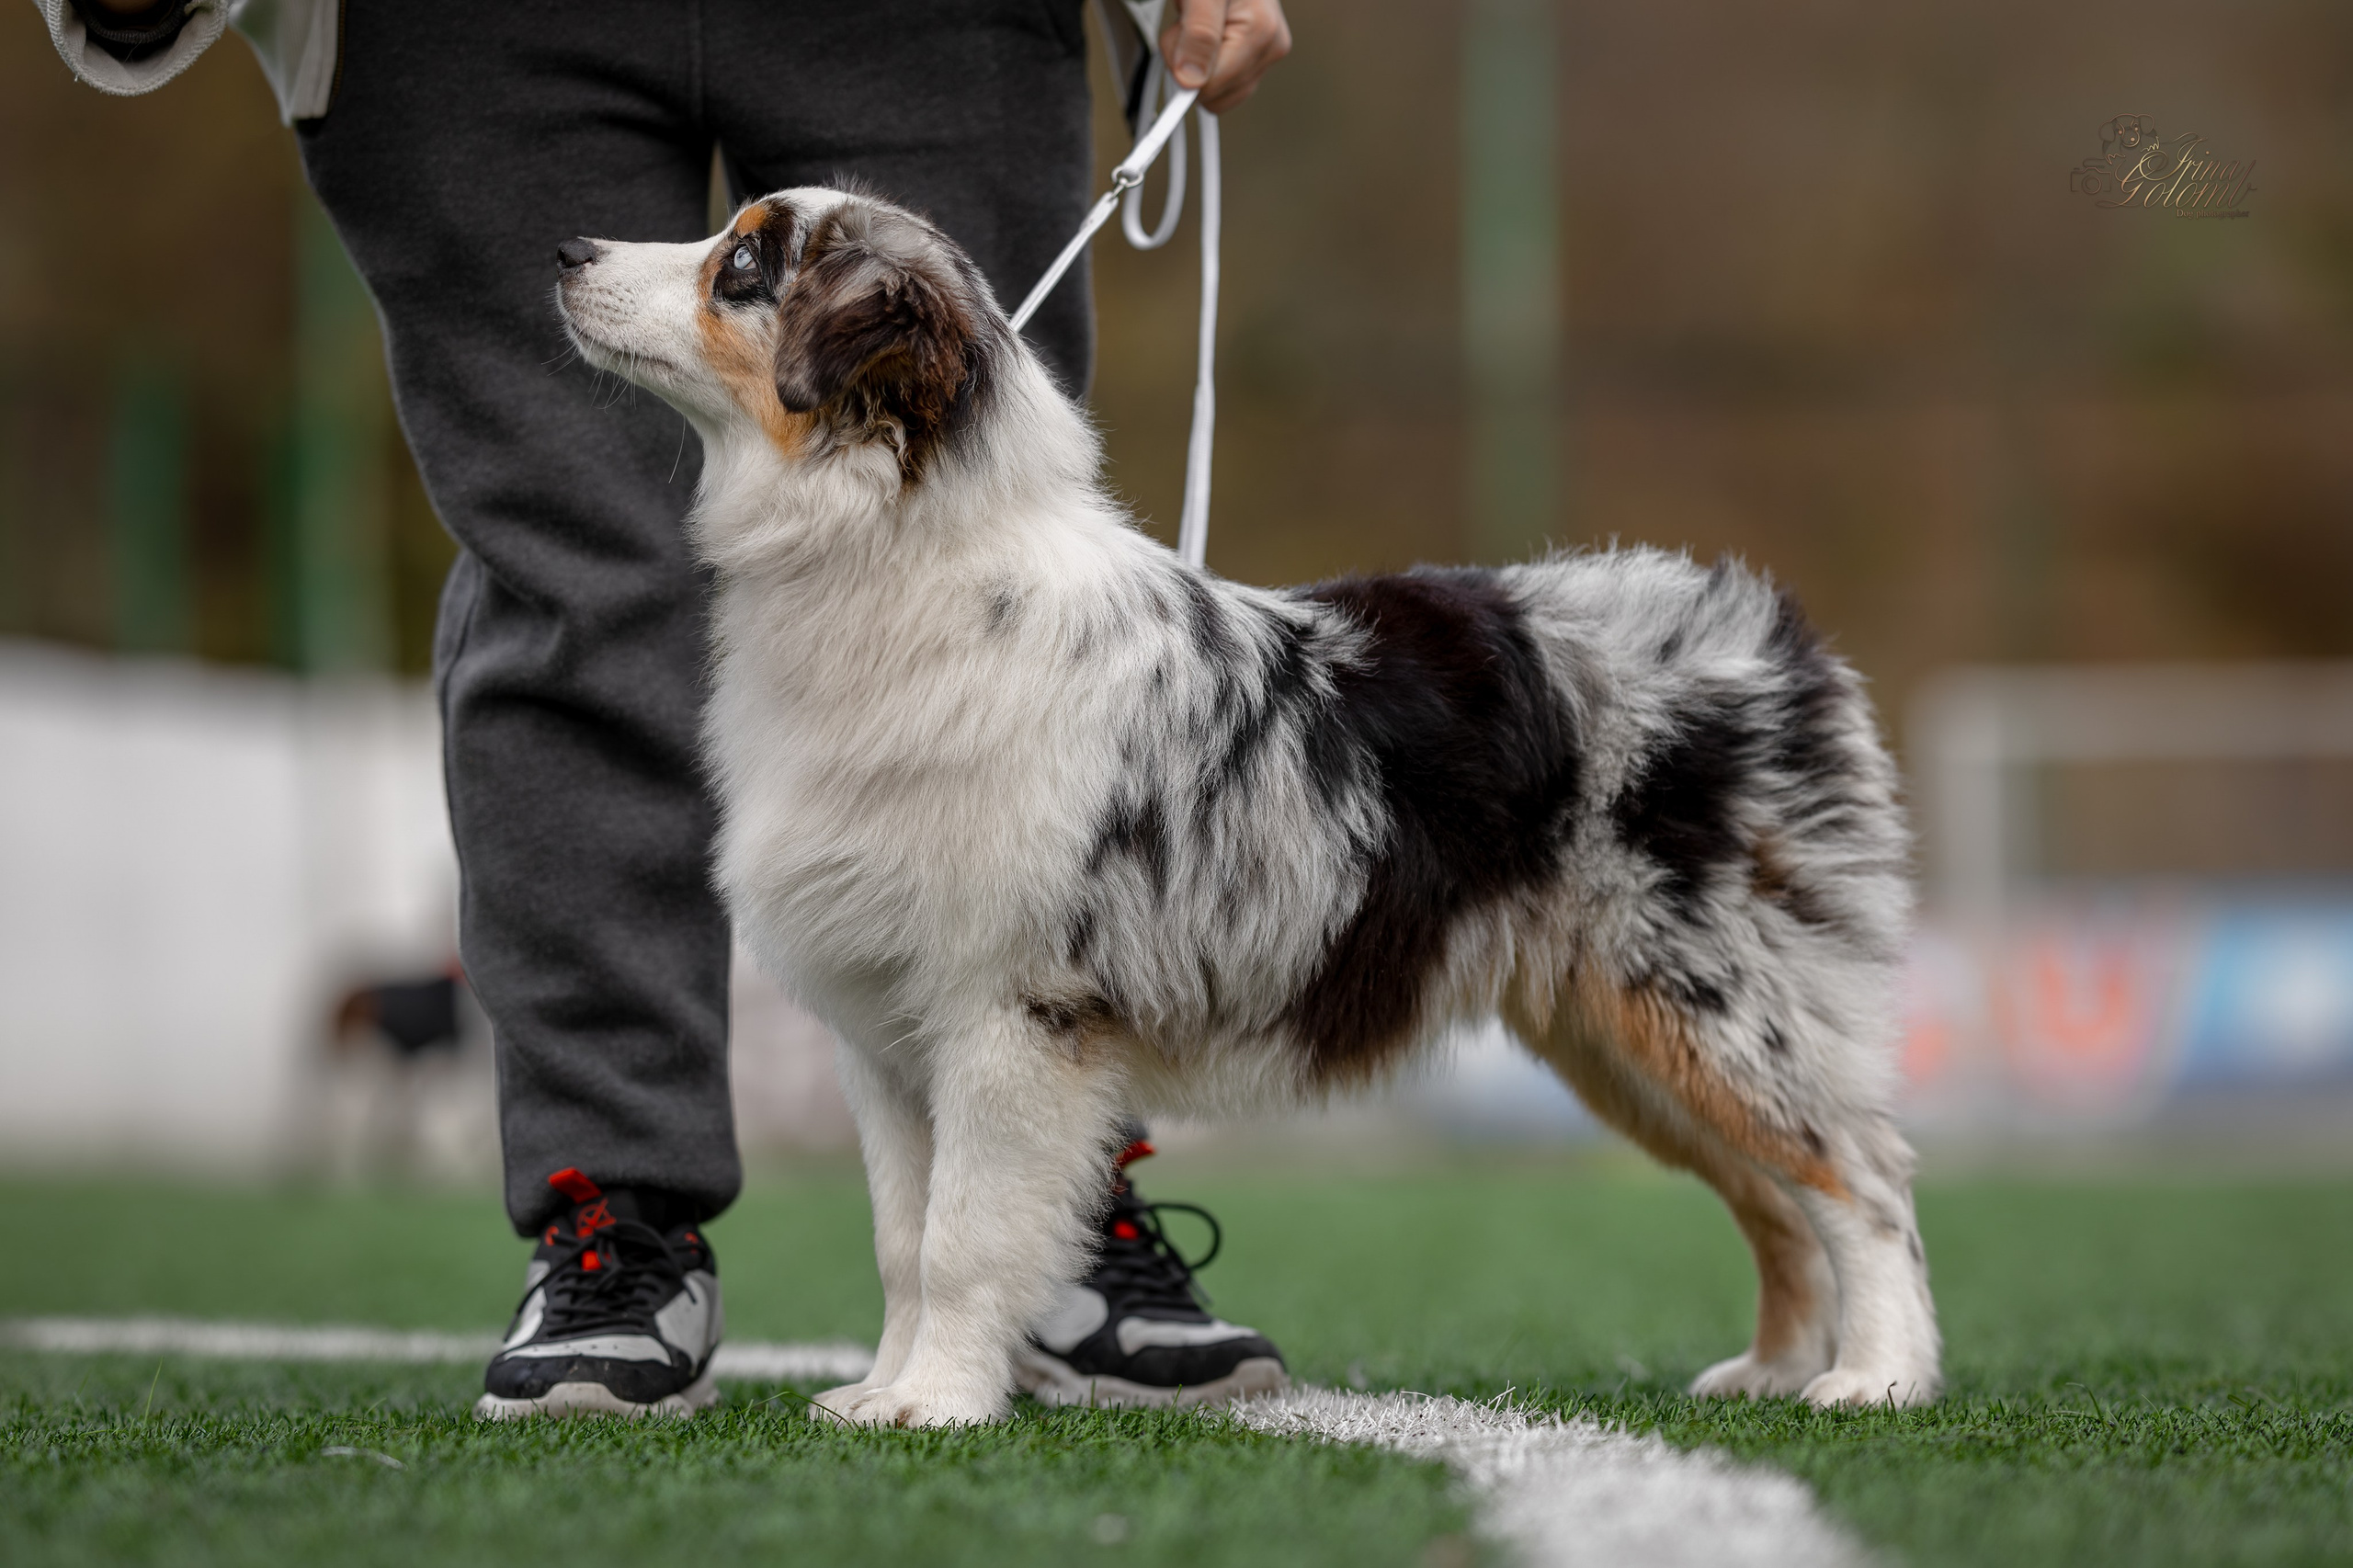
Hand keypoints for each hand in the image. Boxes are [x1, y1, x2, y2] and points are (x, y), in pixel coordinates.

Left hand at [1160, 0, 1291, 114]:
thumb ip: (1198, 33)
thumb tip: (1191, 81)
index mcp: (1261, 32)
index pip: (1210, 88)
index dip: (1182, 67)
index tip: (1178, 37)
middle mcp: (1270, 47)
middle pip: (1215, 94)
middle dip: (1189, 64)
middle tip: (1188, 24)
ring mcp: (1266, 54)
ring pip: (1217, 93)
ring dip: (1195, 63)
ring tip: (1197, 24)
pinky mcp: (1257, 58)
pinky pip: (1221, 84)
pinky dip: (1204, 63)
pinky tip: (1205, 35)